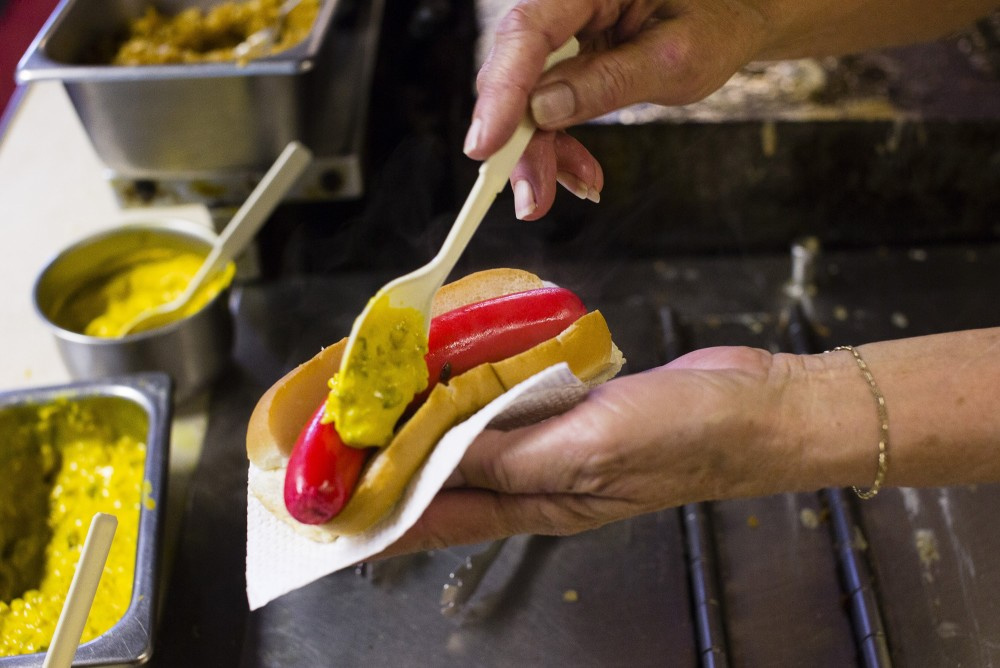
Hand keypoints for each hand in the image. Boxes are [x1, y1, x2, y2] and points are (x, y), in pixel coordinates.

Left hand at [384, 345, 797, 555]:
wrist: (755, 408)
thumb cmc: (686, 439)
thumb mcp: (586, 452)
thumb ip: (509, 458)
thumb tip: (437, 460)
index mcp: (539, 503)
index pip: (440, 516)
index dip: (387, 513)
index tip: (338, 507)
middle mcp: (540, 478)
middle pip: (451, 480)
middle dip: (398, 466)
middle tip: (350, 444)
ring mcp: (559, 442)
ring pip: (478, 438)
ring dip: (434, 426)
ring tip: (389, 407)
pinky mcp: (577, 408)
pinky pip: (514, 402)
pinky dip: (479, 390)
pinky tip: (457, 374)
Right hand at [465, 0, 768, 219]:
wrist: (728, 18)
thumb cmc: (713, 22)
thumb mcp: (676, 57)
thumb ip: (609, 81)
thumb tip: (543, 112)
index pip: (528, 32)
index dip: (502, 92)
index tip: (486, 147)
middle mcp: (563, 4)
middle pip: (516, 72)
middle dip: (520, 142)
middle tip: (533, 200)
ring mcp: (561, 34)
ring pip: (524, 98)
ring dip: (541, 153)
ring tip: (579, 185)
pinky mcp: (564, 61)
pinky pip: (544, 107)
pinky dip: (558, 145)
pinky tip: (580, 172)